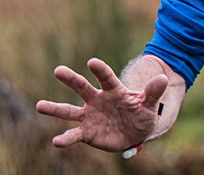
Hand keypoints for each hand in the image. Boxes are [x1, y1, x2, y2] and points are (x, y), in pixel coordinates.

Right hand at [36, 57, 168, 151]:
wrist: (135, 133)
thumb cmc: (141, 114)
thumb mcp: (149, 104)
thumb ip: (153, 93)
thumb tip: (164, 79)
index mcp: (114, 90)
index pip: (106, 78)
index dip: (100, 70)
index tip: (92, 62)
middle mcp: (97, 100)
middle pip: (82, 88)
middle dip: (71, 79)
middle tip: (58, 70)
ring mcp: (90, 116)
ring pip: (69, 111)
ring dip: (55, 108)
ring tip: (39, 105)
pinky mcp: (87, 132)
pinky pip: (74, 135)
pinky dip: (65, 139)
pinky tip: (56, 141)